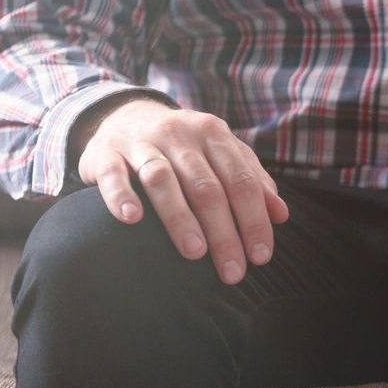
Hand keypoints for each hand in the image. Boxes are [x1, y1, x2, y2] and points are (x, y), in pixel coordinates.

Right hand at [75, 98, 289, 284]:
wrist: (122, 116)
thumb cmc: (183, 147)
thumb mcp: (221, 155)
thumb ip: (252, 180)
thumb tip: (282, 215)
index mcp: (213, 134)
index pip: (241, 181)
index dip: (254, 220)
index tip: (260, 256)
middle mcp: (179, 134)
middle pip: (206, 187)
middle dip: (223, 232)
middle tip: (232, 271)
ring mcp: (140, 141)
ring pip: (163, 179)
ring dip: (180, 217)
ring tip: (195, 253)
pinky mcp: (105, 152)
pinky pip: (113, 174)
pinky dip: (121, 195)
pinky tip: (132, 219)